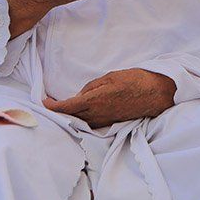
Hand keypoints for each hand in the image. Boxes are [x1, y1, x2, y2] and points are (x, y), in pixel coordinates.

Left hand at [44, 68, 175, 127]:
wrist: (155, 93)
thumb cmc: (134, 80)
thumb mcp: (109, 77)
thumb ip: (91, 87)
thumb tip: (80, 96)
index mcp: (95, 100)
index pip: (68, 106)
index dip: (54, 106)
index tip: (44, 102)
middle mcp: (98, 113)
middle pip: (72, 116)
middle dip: (60, 112)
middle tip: (50, 104)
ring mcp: (105, 120)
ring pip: (82, 121)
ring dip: (70, 116)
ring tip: (62, 108)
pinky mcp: (112, 122)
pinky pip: (92, 123)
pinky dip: (83, 118)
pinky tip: (80, 113)